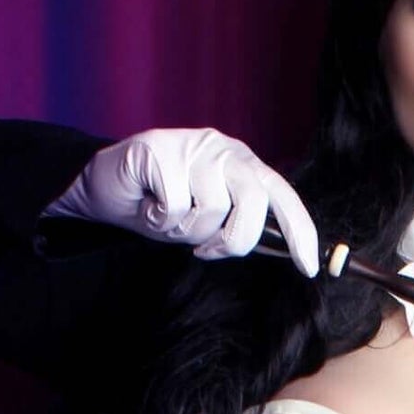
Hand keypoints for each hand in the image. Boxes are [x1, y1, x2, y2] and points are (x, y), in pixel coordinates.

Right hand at [40, 127, 318, 276]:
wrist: (105, 188)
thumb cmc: (161, 206)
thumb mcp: (207, 221)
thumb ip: (238, 226)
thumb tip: (281, 250)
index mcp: (243, 165)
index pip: (281, 195)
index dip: (299, 231)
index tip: (308, 267)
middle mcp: (224, 150)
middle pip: (254, 201)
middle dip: (234, 239)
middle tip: (205, 249)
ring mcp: (193, 146)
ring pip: (212, 207)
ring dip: (186, 230)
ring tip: (167, 217)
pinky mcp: (159, 149)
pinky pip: (175, 205)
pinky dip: (158, 219)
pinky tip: (148, 206)